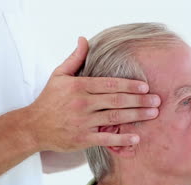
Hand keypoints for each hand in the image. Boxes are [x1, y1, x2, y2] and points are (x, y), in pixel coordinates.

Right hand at [28, 37, 160, 151]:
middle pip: (117, 100)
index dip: (129, 85)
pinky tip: (136, 137)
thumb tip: (83, 39)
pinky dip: (122, 138)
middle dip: (139, 100)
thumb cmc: (48, 100)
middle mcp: (83, 104)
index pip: (110, 84)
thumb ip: (74, 58)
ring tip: (152, 114)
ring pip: (115, 118)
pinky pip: (106, 139)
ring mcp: (83, 122)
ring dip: (136, 116)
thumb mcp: (58, 75)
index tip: (145, 87)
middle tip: (157, 101)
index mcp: (79, 86)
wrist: (33, 127)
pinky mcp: (82, 139)